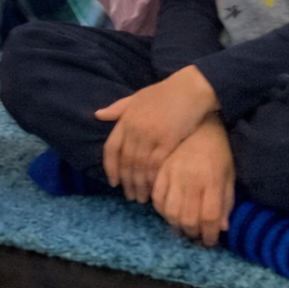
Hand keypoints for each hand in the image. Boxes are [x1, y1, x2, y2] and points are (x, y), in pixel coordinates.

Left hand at [95, 65, 217, 203]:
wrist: (190, 89)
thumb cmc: (165, 93)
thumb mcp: (137, 97)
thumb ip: (118, 108)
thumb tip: (98, 114)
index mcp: (126, 119)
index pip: (111, 148)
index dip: (111, 167)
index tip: (113, 183)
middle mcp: (135, 129)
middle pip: (126, 161)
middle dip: (127, 182)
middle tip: (130, 197)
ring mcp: (151, 135)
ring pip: (140, 166)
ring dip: (139, 185)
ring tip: (141, 198)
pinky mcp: (168, 141)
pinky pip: (156, 165)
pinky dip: (153, 179)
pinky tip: (154, 189)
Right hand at [152, 117, 234, 247]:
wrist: (199, 123)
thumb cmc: (218, 150)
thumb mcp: (229, 173)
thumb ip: (226, 200)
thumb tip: (222, 227)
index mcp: (212, 180)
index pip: (209, 217)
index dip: (209, 235)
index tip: (209, 242)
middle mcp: (191, 180)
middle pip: (187, 218)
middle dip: (191, 234)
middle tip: (194, 236)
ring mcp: (173, 174)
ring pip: (169, 211)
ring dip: (175, 225)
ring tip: (181, 227)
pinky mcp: (160, 169)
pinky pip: (156, 196)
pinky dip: (160, 209)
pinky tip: (168, 211)